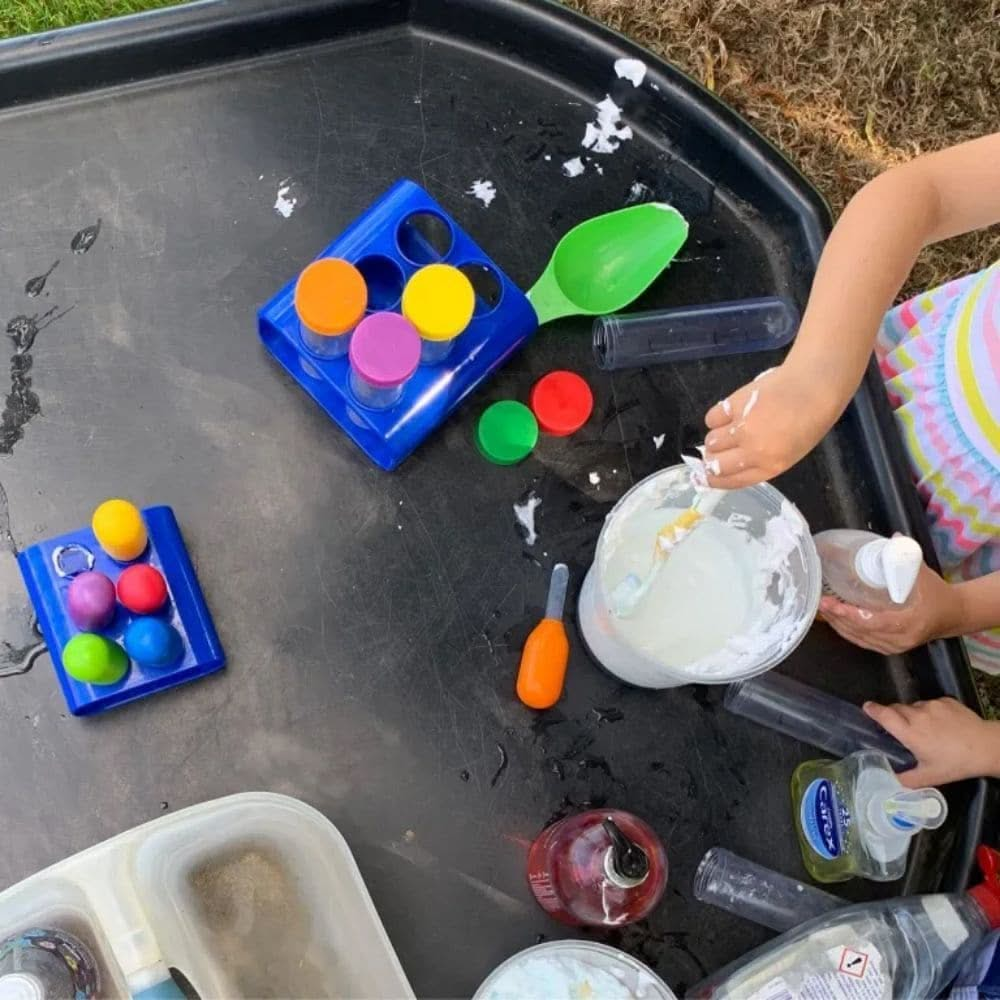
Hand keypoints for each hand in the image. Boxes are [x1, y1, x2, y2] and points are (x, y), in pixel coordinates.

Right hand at [702, 364, 838, 487]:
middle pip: (714, 463)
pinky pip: (712, 418)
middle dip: (712, 458)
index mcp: (770, 466)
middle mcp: (753, 451)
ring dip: (716, 437)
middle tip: (718, 450)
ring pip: (711, 441)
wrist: (813, 386)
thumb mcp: (789, 452)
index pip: (728, 480)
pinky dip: (717, 418)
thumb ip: (759, 461)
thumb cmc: (808, 420)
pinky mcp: (734, 405)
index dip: (712, 479)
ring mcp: (742, 427)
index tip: (704, 476)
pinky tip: (730, 412)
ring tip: (731, 427)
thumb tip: (726, 462)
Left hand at [819, 562, 961, 654]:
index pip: (871, 622)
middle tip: (820, 602)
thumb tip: (894, 536)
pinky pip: (862, 641)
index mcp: (909, 623)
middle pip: (859, 632)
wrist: (953, 614)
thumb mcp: (922, 574)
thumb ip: (906, 556)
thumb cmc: (936, 593)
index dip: (849, 615)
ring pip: (858, 638)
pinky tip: (834, 619)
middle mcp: (899, 639)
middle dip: (836, 617)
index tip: (831, 603)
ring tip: (822, 608)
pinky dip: (846, 630)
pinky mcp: (888, 648)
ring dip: (837, 624)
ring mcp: (893, 646)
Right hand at [864, 698, 999, 785]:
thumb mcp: (930, 777)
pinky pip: (931, 704)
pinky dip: (932, 712)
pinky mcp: (946, 700)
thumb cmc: (956, 763)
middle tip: (901, 729)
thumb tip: (889, 781)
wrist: (986, 746)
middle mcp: (917, 715)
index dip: (872, 710)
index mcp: (910, 733)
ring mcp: (932, 705)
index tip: (866, 707)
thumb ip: (906, 780)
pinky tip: (942, 724)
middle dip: (894, 716)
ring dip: (914, 715)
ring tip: (926, 729)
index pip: (884, 715)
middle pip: (897, 709)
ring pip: (914, 706)